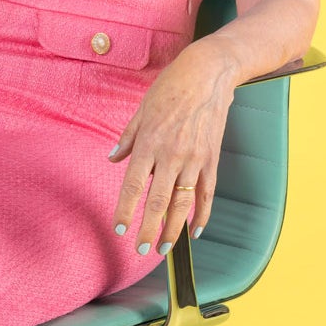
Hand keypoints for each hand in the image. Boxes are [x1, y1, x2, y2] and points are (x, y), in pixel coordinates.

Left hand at [106, 48, 235, 254]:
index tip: (119, 230)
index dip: (125, 211)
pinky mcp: (212, 159)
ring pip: (183, 203)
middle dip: (148, 229)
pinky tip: (195, 231)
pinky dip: (202, 214)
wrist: (207, 74)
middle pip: (158, 202)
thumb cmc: (170, 89)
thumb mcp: (141, 111)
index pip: (133, 186)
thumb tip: (113, 158)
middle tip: (141, 250)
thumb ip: (127, 139)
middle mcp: (171, 156)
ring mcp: (194, 159)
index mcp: (149, 144)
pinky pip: (207, 193)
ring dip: (173, 229)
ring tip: (164, 248)